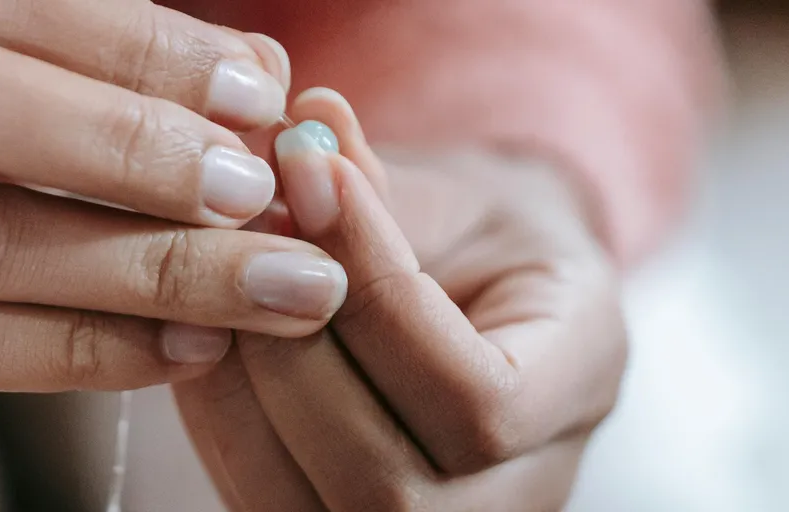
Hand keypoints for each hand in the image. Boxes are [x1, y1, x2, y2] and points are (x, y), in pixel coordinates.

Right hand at [0, 2, 348, 391]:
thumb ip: (117, 61)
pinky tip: (194, 349)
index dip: (132, 47)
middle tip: (254, 192)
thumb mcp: (27, 72)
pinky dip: (84, 348)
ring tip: (271, 286)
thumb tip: (257, 73)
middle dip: (128, 147)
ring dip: (147, 269)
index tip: (255, 96)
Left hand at [175, 90, 626, 510]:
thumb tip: (306, 123)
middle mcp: (517, 492)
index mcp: (579, 388)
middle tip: (242, 237)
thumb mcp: (461, 197)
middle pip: (382, 480)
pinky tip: (209, 336)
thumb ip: (384, 180)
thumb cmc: (484, 237)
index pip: (475, 399)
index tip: (313, 179)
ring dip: (239, 388)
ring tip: (215, 283)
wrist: (488, 298)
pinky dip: (219, 418)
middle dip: (289, 351)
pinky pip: (261, 500)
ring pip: (307, 508)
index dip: (376, 294)